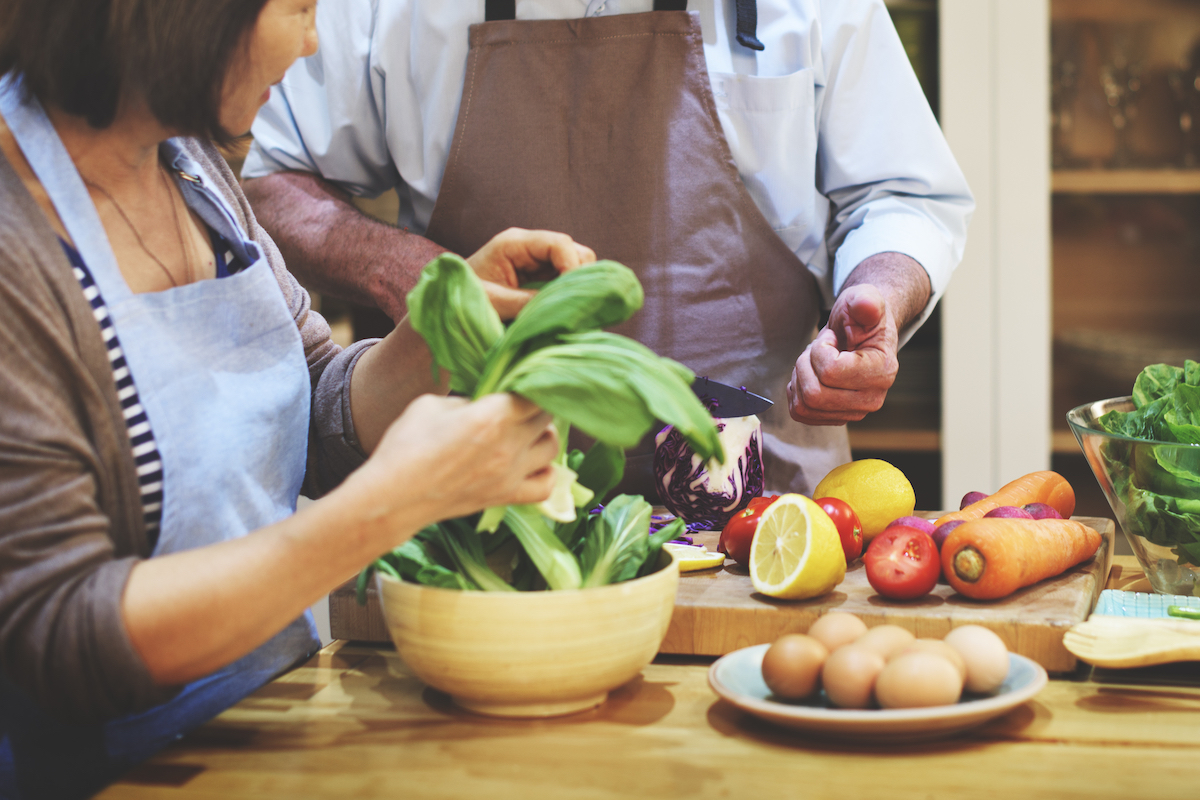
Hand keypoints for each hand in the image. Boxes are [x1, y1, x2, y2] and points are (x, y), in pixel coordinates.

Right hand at [353, 393, 558, 533]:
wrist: (393, 496)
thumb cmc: (405, 446)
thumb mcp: (432, 404)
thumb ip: (468, 400)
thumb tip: (485, 403)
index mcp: (492, 415)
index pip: (534, 392)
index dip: (530, 383)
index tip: (520, 381)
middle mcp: (509, 444)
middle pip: (546, 417)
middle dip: (535, 406)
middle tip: (519, 403)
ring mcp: (511, 474)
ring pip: (553, 448)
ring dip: (544, 435)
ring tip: (528, 431)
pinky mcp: (506, 497)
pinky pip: (546, 486)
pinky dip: (547, 473)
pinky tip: (533, 464)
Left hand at [467, 228, 595, 318]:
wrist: (446, 304)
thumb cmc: (461, 299)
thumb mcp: (494, 303)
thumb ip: (528, 302)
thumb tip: (563, 307)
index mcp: (514, 243)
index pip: (559, 243)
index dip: (573, 267)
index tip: (572, 294)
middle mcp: (529, 246)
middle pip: (574, 251)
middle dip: (578, 276)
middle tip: (571, 305)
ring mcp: (535, 260)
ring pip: (575, 264)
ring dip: (575, 285)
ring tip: (566, 308)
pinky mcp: (538, 275)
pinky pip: (565, 278)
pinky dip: (569, 292)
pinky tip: (562, 307)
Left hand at [787, 284, 899, 424]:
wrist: (861, 333)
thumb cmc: (860, 316)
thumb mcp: (863, 299)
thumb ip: (865, 301)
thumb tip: (867, 306)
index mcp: (883, 372)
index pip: (830, 372)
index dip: (820, 349)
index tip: (832, 338)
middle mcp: (872, 399)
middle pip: (814, 394)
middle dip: (805, 365)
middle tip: (818, 349)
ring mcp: (854, 413)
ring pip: (804, 405)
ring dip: (800, 377)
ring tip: (815, 361)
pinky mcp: (836, 418)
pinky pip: (800, 412)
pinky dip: (796, 391)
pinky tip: (810, 374)